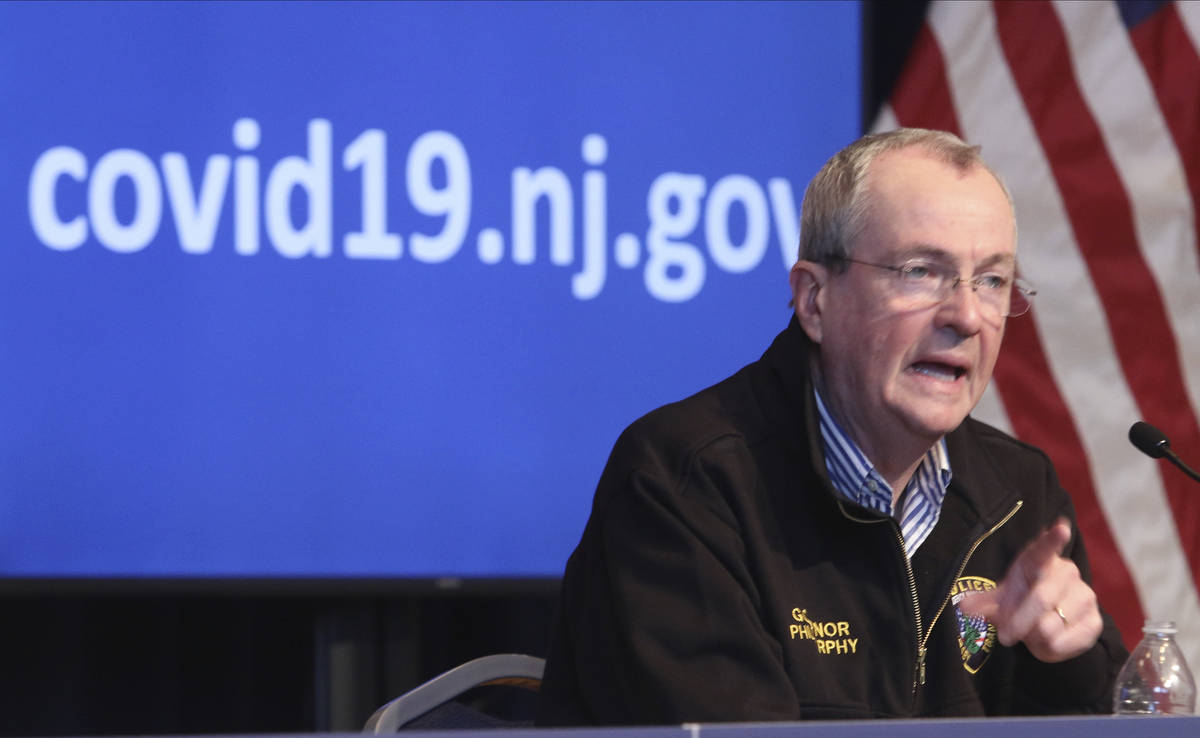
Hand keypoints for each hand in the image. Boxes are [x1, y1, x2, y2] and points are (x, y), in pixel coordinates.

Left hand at [958, 517, 1101, 662]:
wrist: (1051, 620)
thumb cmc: (1022, 598)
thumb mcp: (1002, 597)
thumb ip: (984, 602)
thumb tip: (963, 607)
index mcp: (1039, 560)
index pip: (1045, 548)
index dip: (1053, 538)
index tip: (1061, 528)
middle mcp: (1066, 572)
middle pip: (1041, 598)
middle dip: (1018, 622)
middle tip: (1004, 637)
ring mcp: (1084, 595)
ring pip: (1050, 626)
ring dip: (1032, 637)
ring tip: (1030, 632)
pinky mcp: (1094, 622)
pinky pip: (1063, 643)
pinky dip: (1047, 650)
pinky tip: (1047, 641)